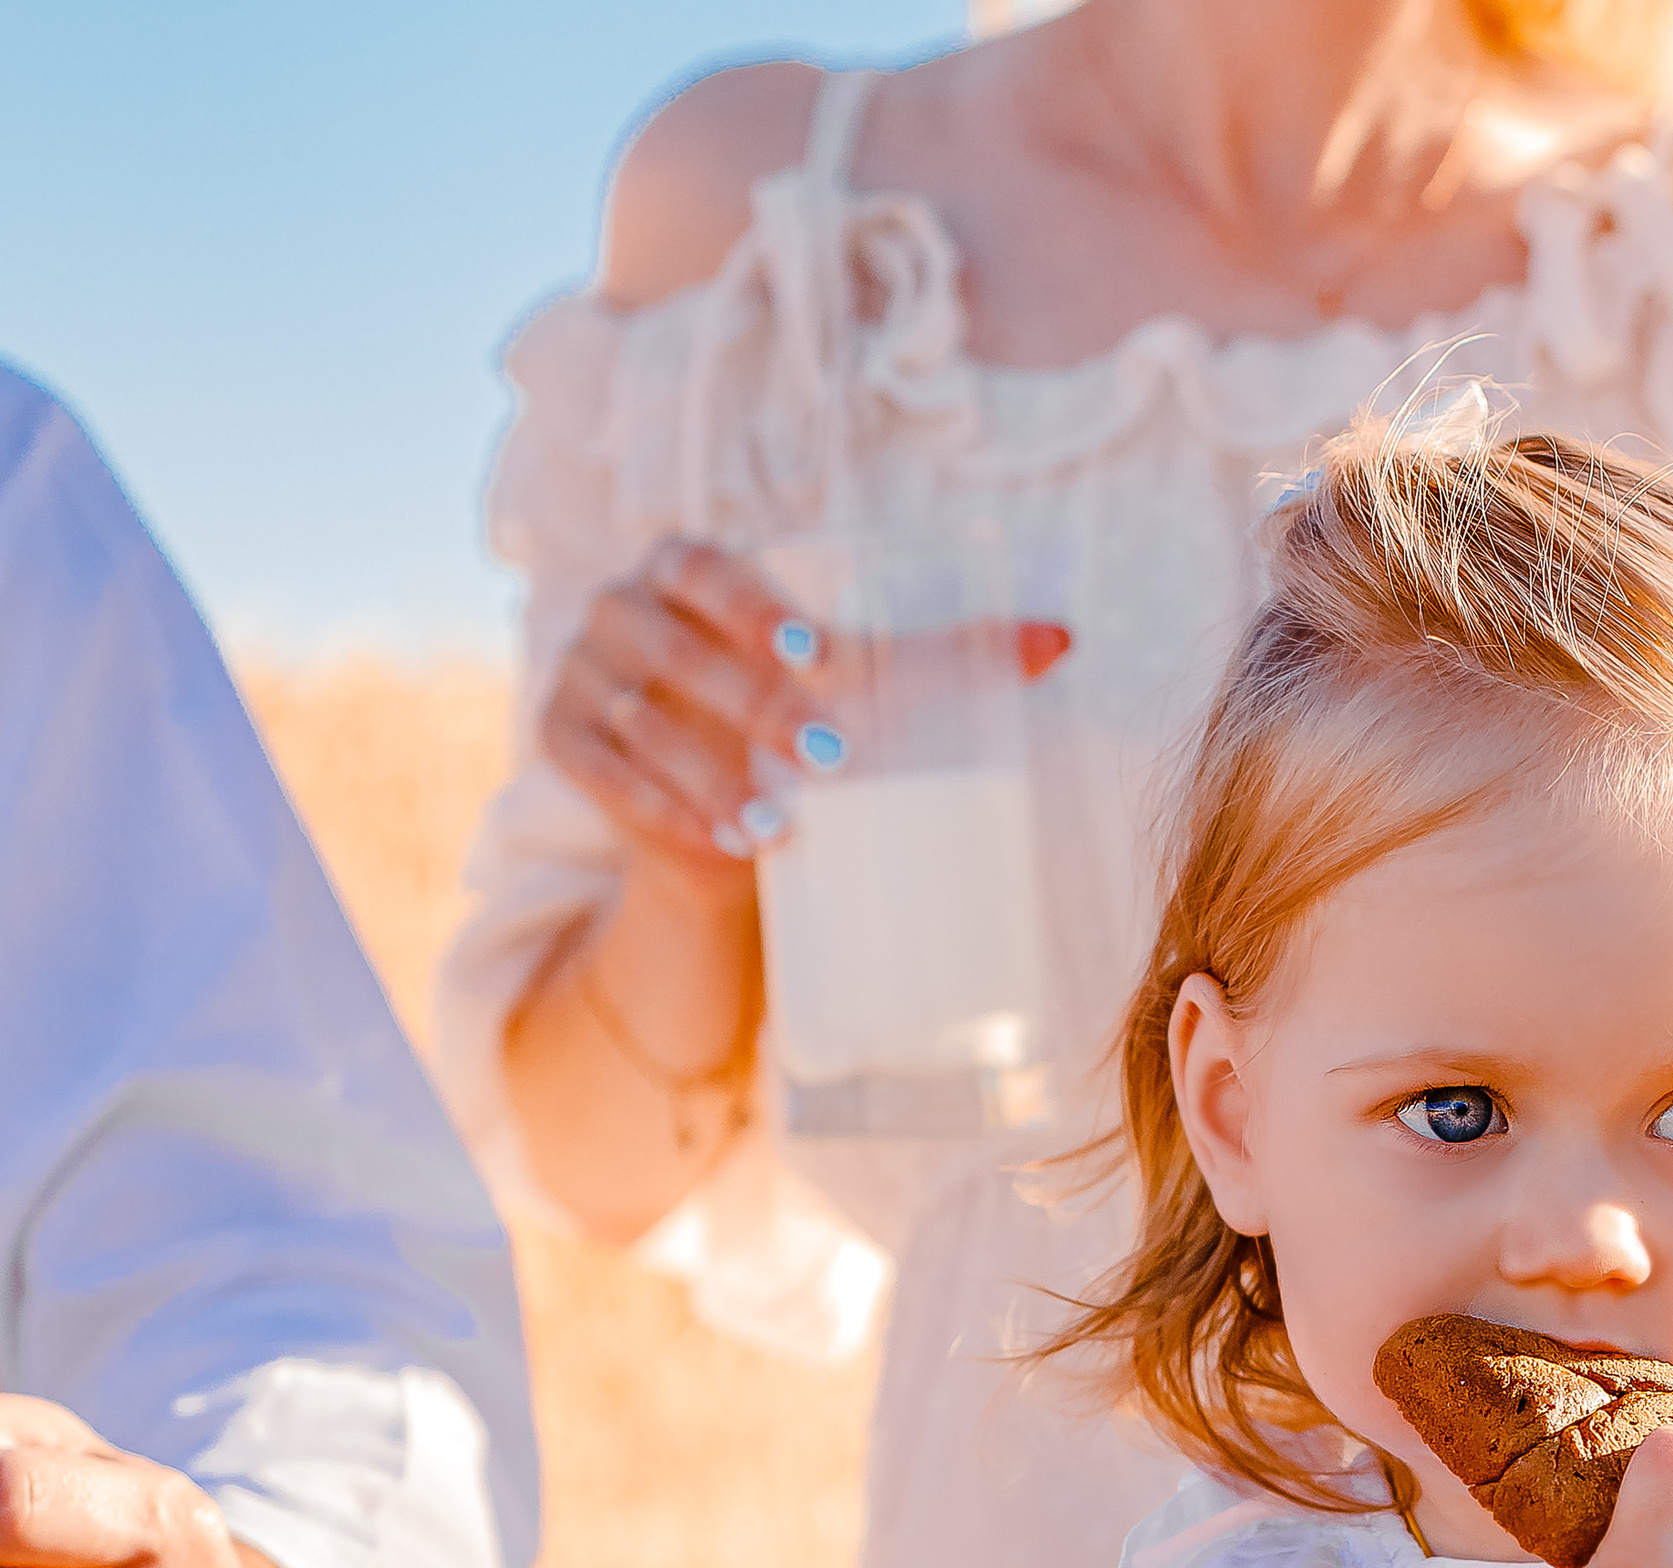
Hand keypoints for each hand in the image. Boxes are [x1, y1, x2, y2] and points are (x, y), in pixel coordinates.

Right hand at [541, 535, 1071, 887]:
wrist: (718, 822)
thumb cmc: (792, 727)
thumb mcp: (856, 686)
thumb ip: (944, 658)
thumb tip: (1061, 640)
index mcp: (681, 571)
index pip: (700, 566)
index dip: (748, 602)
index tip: (816, 653)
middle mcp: (618, 610)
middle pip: (669, 645)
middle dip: (748, 705)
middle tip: (826, 760)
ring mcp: (575, 676)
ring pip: (633, 721)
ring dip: (704, 776)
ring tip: (774, 826)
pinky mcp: (557, 743)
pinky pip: (598, 775)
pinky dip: (658, 811)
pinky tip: (719, 842)